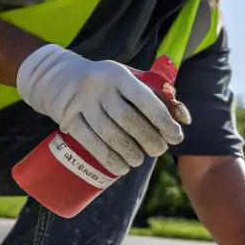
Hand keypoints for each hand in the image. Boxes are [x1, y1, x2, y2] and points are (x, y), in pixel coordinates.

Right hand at [17, 44, 189, 175]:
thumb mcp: (131, 79)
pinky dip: (108, 159)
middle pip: (128, 120)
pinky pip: (90, 143)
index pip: (146, 100)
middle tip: (158, 150)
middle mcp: (99, 86)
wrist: (61, 77)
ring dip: (130, 153)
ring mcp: (81, 103)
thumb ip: (159, 96)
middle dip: (149, 140)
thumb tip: (184, 119)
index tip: (176, 137)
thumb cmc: (109, 83)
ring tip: (139, 160)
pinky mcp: (68, 119)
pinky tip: (121, 169)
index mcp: (119, 75)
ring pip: (109, 134)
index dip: (164, 121)